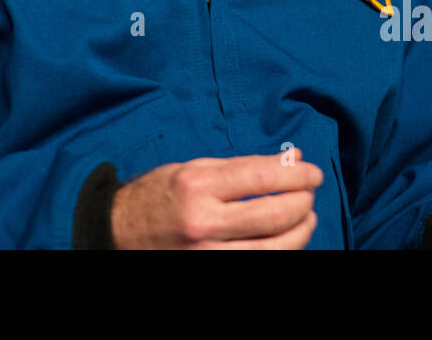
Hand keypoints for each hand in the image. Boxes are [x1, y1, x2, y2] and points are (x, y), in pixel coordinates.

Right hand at [111, 148, 323, 248]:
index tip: (312, 171)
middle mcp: (204, 223)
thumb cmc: (158, 195)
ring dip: (302, 230)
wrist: (118, 233)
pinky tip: (286, 239)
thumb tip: (290, 160)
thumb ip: (241, 166)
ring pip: (276, 249)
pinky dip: (282, 251)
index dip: (297, 173)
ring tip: (306, 216)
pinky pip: (261, 264)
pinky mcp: (212, 271)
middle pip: (276, 215)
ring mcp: (208, 255)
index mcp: (197, 186)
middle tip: (311, 192)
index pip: (262, 178)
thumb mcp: (192, 169)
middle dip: (305, 201)